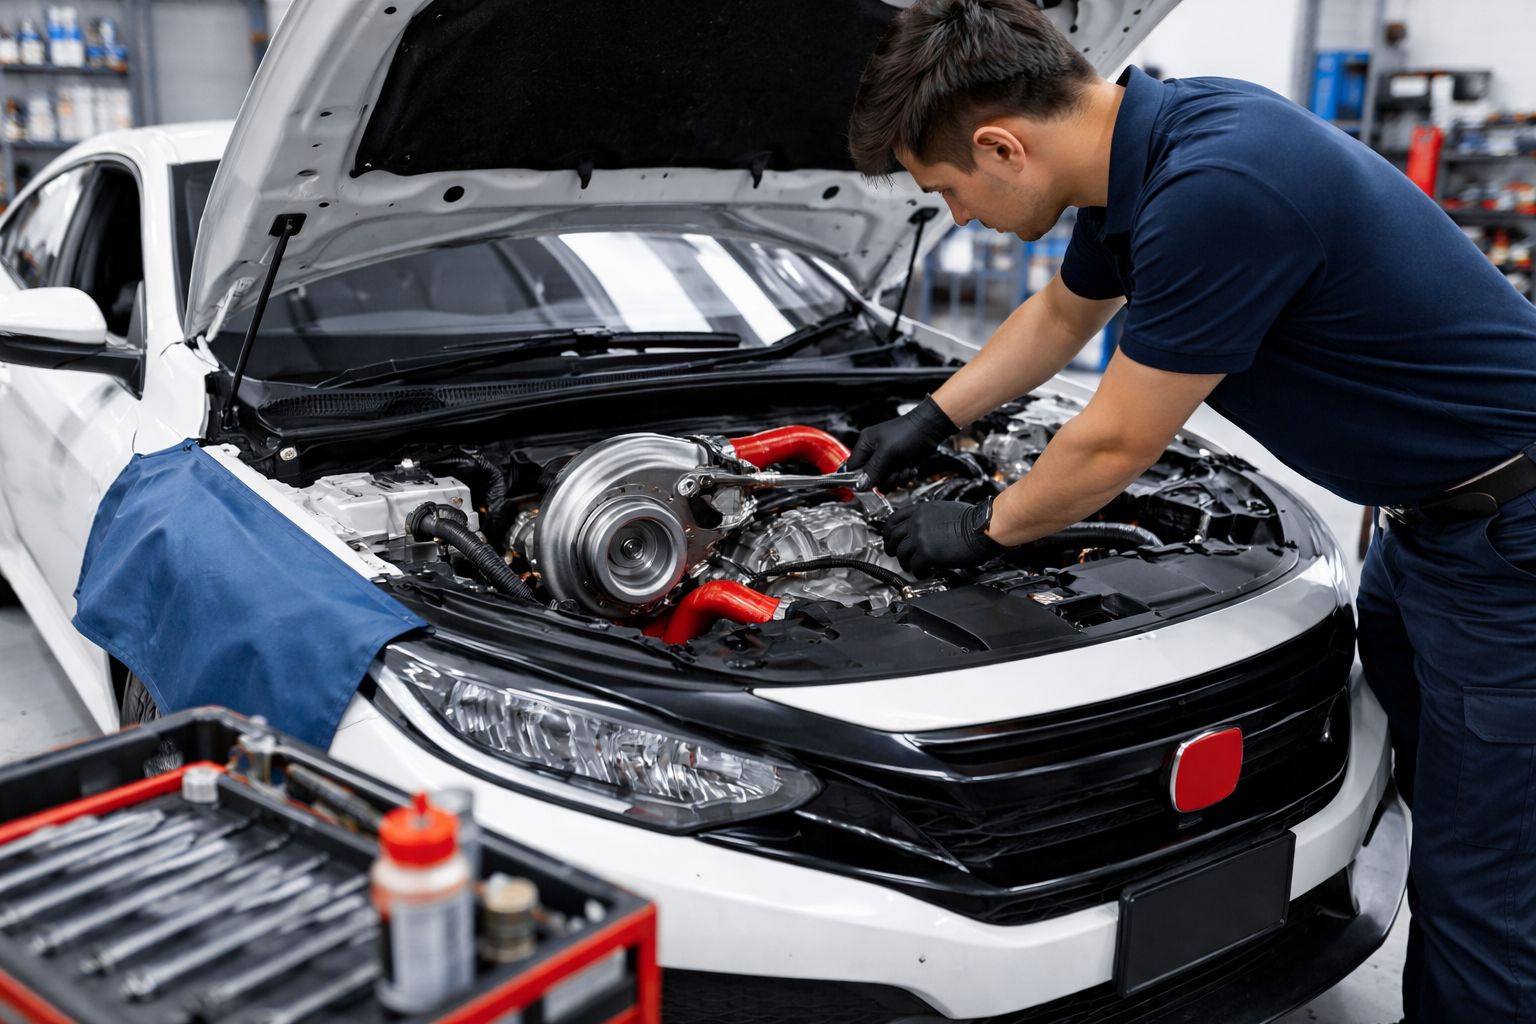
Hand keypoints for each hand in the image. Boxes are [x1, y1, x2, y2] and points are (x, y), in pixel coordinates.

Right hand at [843, 395, 957, 487]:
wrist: (930, 429)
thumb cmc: (908, 432)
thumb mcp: (887, 452)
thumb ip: (872, 470)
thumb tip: (860, 484)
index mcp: (866, 444)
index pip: (853, 467)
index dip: (859, 478)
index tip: (869, 485)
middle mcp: (874, 452)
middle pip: (871, 477)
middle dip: (885, 478)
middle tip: (894, 473)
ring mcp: (887, 459)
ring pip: (885, 480)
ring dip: (897, 478)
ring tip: (904, 468)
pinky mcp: (898, 464)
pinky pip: (896, 478)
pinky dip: (904, 476)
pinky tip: (910, 468)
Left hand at [883, 498, 1003, 576]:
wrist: (982, 528)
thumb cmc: (972, 519)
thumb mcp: (945, 509)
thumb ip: (929, 516)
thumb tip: (925, 526)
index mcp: (921, 510)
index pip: (893, 519)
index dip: (888, 531)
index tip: (889, 538)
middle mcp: (917, 522)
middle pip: (892, 537)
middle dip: (892, 548)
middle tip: (895, 554)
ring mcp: (920, 538)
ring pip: (901, 554)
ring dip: (905, 562)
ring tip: (911, 566)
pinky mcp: (927, 554)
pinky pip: (914, 566)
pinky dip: (918, 571)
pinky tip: (924, 571)